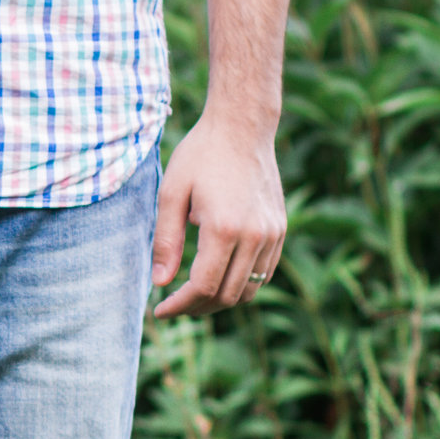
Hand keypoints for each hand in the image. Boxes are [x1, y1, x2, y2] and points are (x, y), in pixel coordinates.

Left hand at [151, 110, 286, 318]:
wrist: (242, 127)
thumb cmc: (200, 156)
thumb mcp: (170, 194)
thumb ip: (165, 241)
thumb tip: (161, 283)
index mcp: (224, 227)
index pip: (203, 286)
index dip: (180, 306)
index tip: (159, 310)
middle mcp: (255, 234)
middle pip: (227, 295)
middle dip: (196, 308)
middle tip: (172, 306)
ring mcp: (273, 233)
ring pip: (248, 289)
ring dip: (219, 301)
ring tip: (192, 297)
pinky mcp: (280, 229)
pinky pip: (263, 272)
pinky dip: (240, 284)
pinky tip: (216, 279)